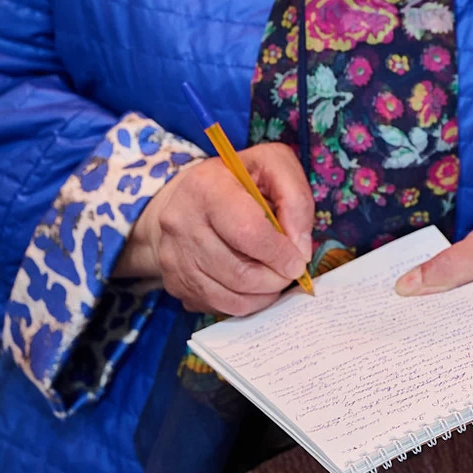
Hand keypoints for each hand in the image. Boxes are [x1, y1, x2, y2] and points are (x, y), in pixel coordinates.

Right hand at [114, 142, 314, 316]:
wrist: (187, 198)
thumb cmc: (238, 180)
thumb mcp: (273, 165)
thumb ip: (295, 199)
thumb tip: (299, 249)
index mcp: (205, 187)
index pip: (248, 232)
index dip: (280, 253)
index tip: (298, 260)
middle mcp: (181, 223)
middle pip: (239, 272)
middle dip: (275, 279)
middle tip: (290, 272)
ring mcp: (173, 257)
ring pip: (230, 297)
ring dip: (263, 295)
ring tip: (275, 278)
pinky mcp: (173, 283)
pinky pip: (218, 307)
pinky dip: (245, 303)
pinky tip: (254, 285)